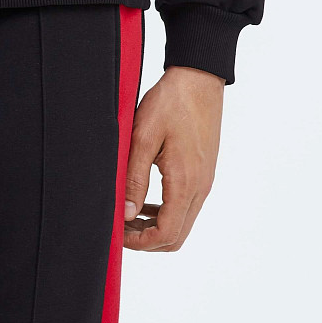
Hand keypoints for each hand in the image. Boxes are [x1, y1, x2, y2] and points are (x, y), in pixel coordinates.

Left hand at [123, 66, 224, 251]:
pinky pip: (186, 206)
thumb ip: (134, 179)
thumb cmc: (170, 103)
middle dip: (146, 240)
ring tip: (127, 214)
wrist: (199, 80)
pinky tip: (144, 200)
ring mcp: (204, 182)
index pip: (166, 234)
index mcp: (185, 183)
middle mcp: (200, 188)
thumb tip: (126, 213)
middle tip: (119, 227)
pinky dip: (165, 213)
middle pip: (176, 237)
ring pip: (182, 223)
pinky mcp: (203, 173)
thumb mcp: (143, 138)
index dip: (139, 242)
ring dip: (155, 227)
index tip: (116, 234)